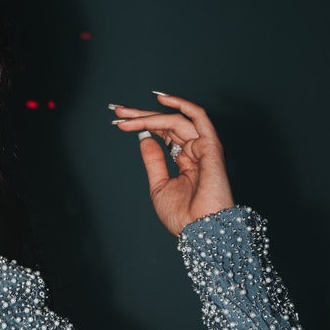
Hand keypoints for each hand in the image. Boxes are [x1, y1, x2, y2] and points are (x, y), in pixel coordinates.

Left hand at [109, 91, 235, 237]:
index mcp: (186, 161)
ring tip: (127, 115)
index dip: (142, 125)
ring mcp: (204, 147)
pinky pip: (198, 117)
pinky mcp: (211, 145)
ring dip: (151, 115)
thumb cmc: (183, 216)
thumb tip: (144, 137)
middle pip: (168, 125)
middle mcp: (196, 151)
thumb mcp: (159, 185)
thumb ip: (154, 159)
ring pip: (176, 120)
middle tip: (118, 112)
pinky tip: (162, 98)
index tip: (119, 122)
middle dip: (141, 116)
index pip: (163, 134)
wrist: (199, 230)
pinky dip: (182, 104)